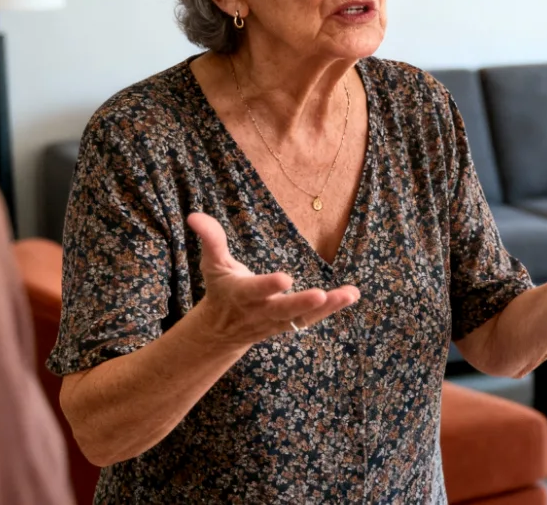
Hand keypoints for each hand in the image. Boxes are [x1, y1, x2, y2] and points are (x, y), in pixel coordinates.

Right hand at [185, 213, 358, 349]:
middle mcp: (261, 311)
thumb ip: (211, 239)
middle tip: (321, 295)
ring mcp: (277, 321)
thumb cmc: (221, 289)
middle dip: (301, 304)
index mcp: (241, 295)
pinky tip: (352, 295)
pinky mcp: (289, 325)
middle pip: (283, 311)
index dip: (268, 286)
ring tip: (350, 294)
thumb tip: (195, 215)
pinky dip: (332, 309)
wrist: (222, 331)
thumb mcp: (213, 264)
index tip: (286, 278)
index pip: (255, 291)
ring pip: (303, 318)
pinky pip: (312, 319)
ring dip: (328, 308)